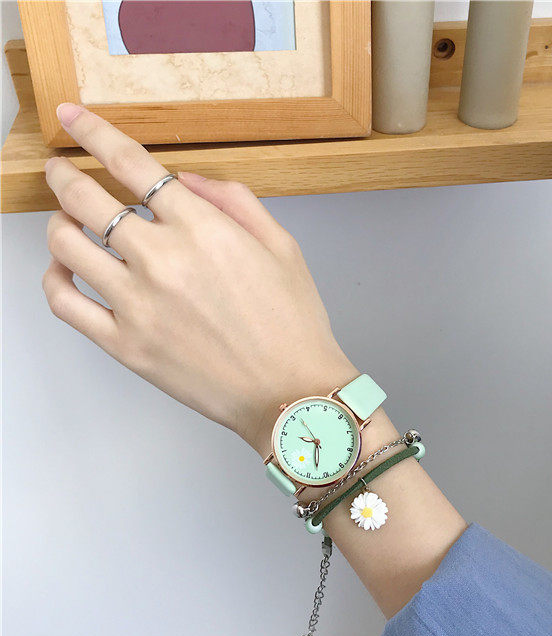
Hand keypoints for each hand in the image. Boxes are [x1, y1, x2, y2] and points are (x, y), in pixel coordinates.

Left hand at [42, 103, 356, 456]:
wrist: (290, 392)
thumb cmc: (292, 323)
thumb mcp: (283, 246)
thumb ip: (234, 200)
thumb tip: (186, 180)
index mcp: (203, 228)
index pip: (131, 164)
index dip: (94, 133)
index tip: (73, 120)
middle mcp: (162, 259)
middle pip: (85, 198)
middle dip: (64, 175)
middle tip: (60, 170)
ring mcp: (137, 304)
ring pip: (66, 245)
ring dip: (58, 221)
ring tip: (67, 220)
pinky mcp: (125, 345)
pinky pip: (65, 304)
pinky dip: (53, 278)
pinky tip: (63, 269)